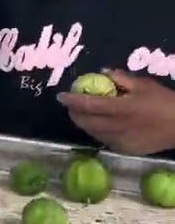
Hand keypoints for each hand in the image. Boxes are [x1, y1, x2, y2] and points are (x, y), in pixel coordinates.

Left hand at [58, 70, 174, 155]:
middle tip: (71, 105)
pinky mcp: (124, 150)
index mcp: (120, 109)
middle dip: (74, 113)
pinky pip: (104, 140)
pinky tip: (101, 125)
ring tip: (83, 114)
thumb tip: (102, 73)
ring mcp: (119, 141)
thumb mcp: (144, 85)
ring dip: (84, 123)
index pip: (88, 105)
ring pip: (92, 133)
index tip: (60, 96)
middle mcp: (116, 127)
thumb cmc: (165, 102)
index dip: (72, 100)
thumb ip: (121, 79)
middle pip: (85, 122)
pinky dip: (98, 132)